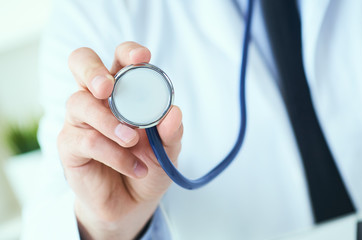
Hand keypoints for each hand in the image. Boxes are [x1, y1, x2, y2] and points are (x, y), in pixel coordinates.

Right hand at [58, 42, 182, 239]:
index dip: (128, 52)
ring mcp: (81, 120)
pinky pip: (87, 140)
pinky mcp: (71, 146)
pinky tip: (133, 167)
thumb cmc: (149, 166)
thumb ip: (171, 132)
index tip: (142, 57)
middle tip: (107, 88)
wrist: (133, 203)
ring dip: (109, 121)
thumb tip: (174, 113)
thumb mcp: (167, 149)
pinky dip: (114, 153)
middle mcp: (98, 99)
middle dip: (93, 70)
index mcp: (124, 91)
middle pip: (81, 63)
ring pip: (80, 103)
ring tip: (133, 142)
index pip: (119, 60)